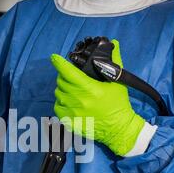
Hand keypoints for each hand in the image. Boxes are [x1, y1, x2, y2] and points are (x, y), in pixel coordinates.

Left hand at [50, 40, 144, 155]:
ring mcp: (73, 113)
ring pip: (58, 94)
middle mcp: (80, 101)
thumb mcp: (118, 82)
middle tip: (71, 76)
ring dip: (63, 89)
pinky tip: (69, 102)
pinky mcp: (70, 122)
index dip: (59, 63)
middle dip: (64, 76)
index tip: (54, 57)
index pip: (69, 73)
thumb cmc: (119, 105)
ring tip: (72, 90)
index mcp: (91, 89)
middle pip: (62, 82)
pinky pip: (58, 108)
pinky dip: (61, 103)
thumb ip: (115, 62)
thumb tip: (113, 43)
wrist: (119, 129)